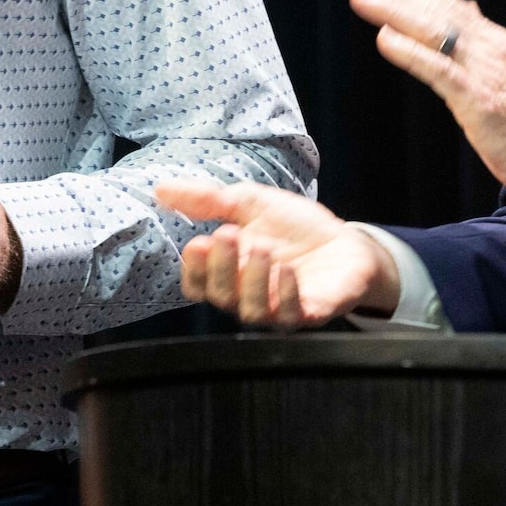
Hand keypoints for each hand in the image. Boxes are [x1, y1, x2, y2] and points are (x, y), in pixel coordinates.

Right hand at [155, 180, 399, 328]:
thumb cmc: (294, 227)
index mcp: (229, 274)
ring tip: (261, 247)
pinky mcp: (312, 313)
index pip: (198, 286)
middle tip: (228, 234)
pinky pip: (292, 316)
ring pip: (253, 311)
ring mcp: (280, 308)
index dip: (193, 270)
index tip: (197, 242)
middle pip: (221, 298)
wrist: (345, 240)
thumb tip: (160, 189)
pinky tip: (287, 269)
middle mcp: (249, 297)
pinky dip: (286, 294)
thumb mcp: (248, 203)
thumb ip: (206, 199)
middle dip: (222, 267)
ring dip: (253, 279)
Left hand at [344, 0, 505, 189]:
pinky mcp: (478, 99)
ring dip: (394, 10)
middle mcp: (488, 46)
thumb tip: (463, 12)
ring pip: (434, 29)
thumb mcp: (503, 73)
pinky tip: (385, 39)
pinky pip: (439, 70)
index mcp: (492, 40)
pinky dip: (411, 51)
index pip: (445, 3)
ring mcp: (483, 70)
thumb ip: (478, 45)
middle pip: (435, 8)